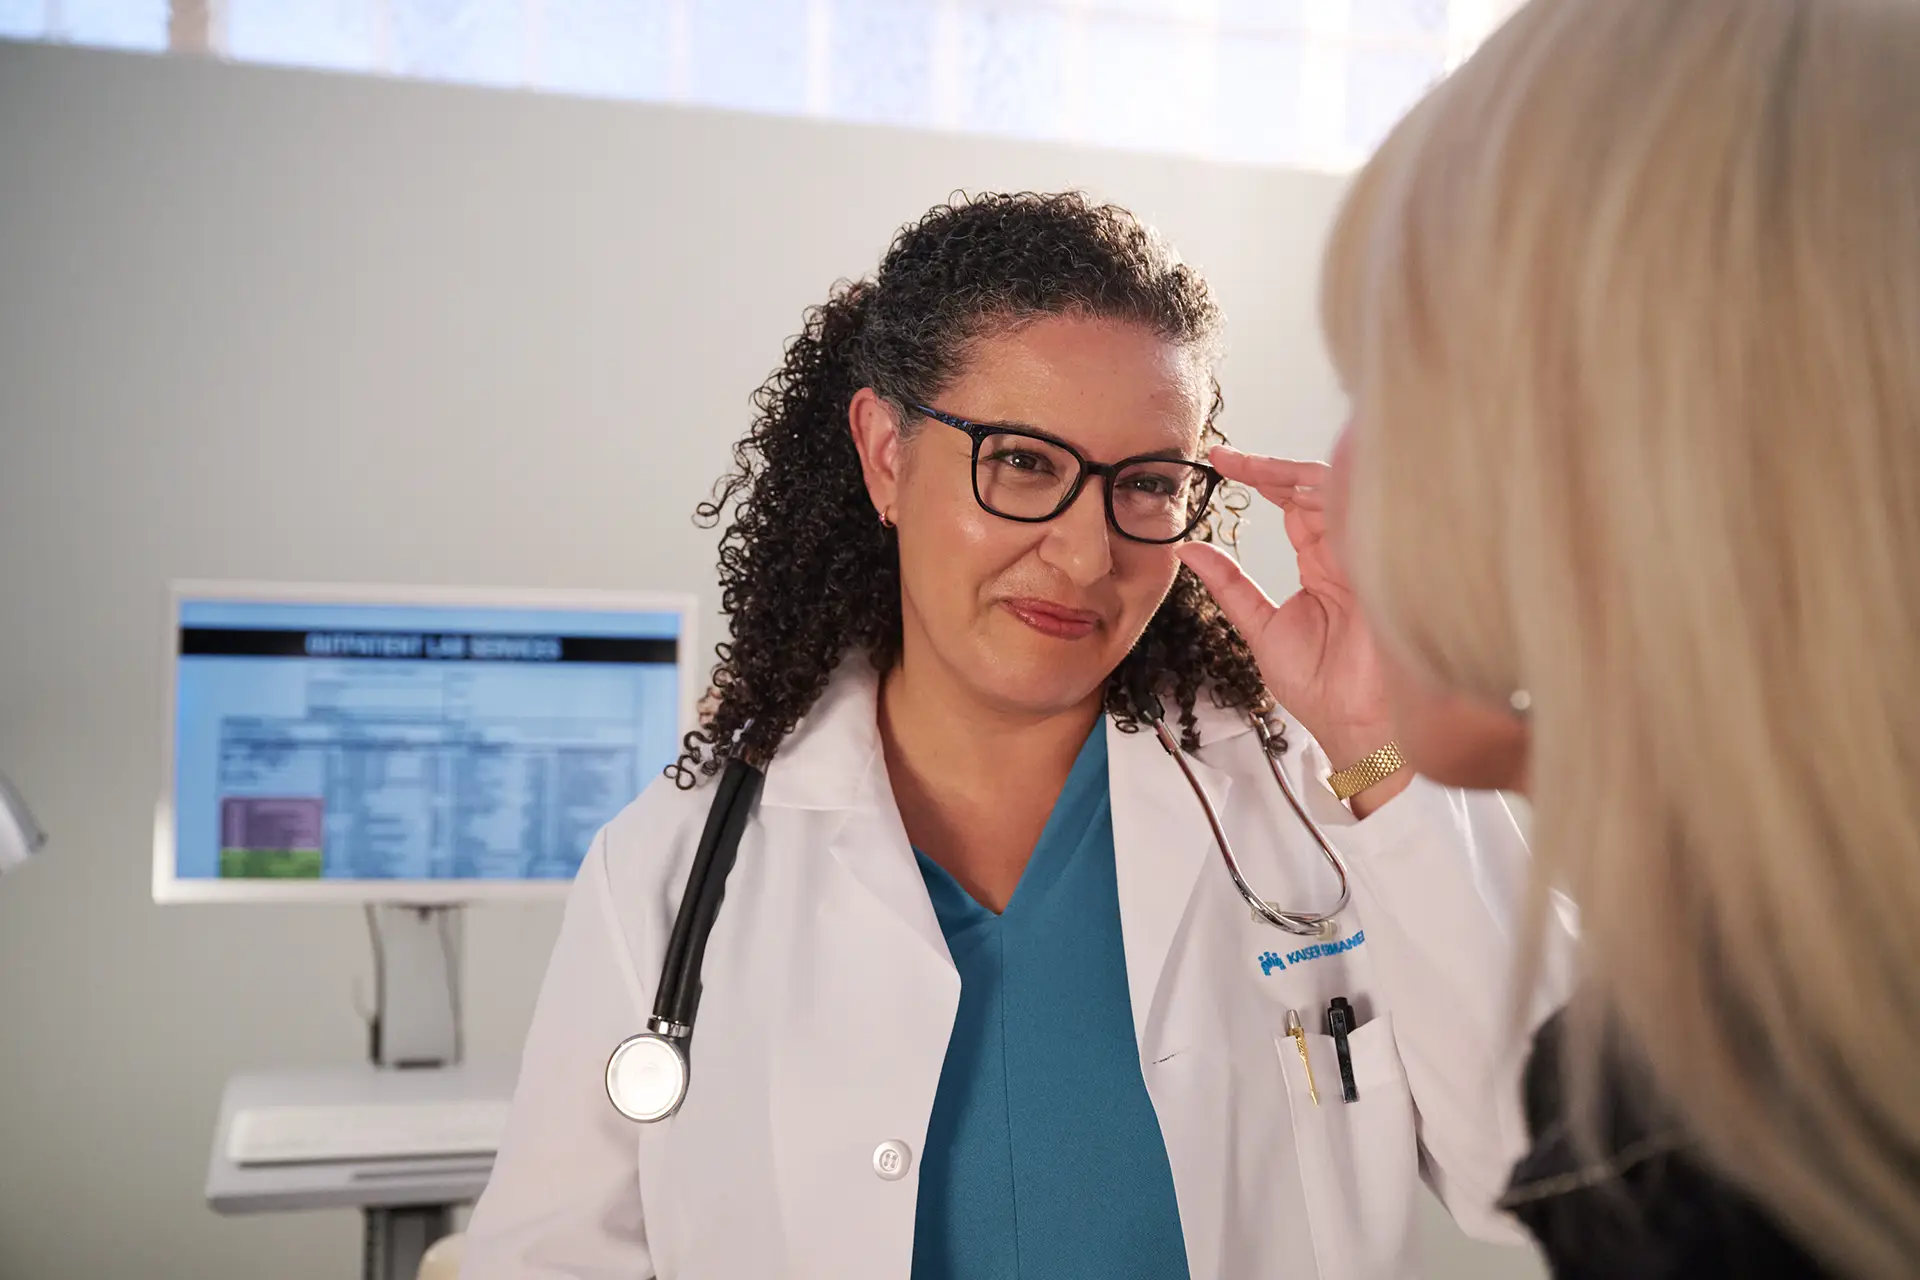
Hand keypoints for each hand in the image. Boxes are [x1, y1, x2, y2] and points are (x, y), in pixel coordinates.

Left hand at [1177, 446, 1403, 801]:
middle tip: (1227, 458)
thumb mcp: (1259, 626)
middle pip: (1313, 488)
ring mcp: (1367, 554)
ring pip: (1338, 491)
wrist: (1356, 724)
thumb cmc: (1320, 686)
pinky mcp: (1382, 563)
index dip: (1261, 477)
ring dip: (1292, 475)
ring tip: (1249, 470)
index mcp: (1322, 563)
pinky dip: (1329, 494)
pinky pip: (1360, 513)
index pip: (1292, 503)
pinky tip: (1292, 487)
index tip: (1219, 462)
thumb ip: (1229, 584)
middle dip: (1272, 468)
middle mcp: (1347, 551)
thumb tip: (1189, 549)